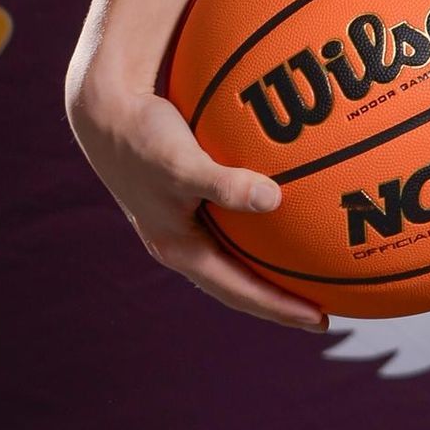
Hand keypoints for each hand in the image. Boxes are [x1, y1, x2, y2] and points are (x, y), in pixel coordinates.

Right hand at [66, 75, 328, 331]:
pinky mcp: (189, 191)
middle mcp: (182, 241)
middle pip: (240, 280)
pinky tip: (296, 199)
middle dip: (281, 295)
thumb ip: (224, 185)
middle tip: (326, 306)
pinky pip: (236, 212)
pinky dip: (265, 215)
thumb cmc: (141, 137)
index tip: (321, 321)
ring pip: (237, 249)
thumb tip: (275, 199)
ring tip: (314, 262)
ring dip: (273, 260)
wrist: (104, 107)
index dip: (279, 308)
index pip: (238, 291)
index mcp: (178, 249)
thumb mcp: (181, 165)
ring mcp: (184, 218)